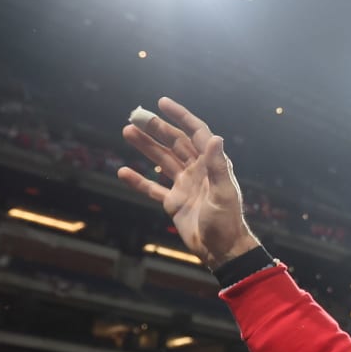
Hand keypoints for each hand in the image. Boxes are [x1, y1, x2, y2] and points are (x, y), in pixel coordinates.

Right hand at [117, 97, 260, 267]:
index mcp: (211, 164)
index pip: (196, 132)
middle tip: (134, 117)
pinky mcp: (174, 202)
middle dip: (156, 128)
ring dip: (145, 147)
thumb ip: (217, 166)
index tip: (162, 103)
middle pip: (175, 143)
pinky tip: (123, 172)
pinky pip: (153, 187)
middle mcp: (197, 170)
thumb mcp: (223, 193)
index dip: (181, 116)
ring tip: (126, 132)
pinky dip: (139, 180)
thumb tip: (215, 138)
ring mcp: (184, 185)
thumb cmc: (227, 221)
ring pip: (162, 160)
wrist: (221, 249)